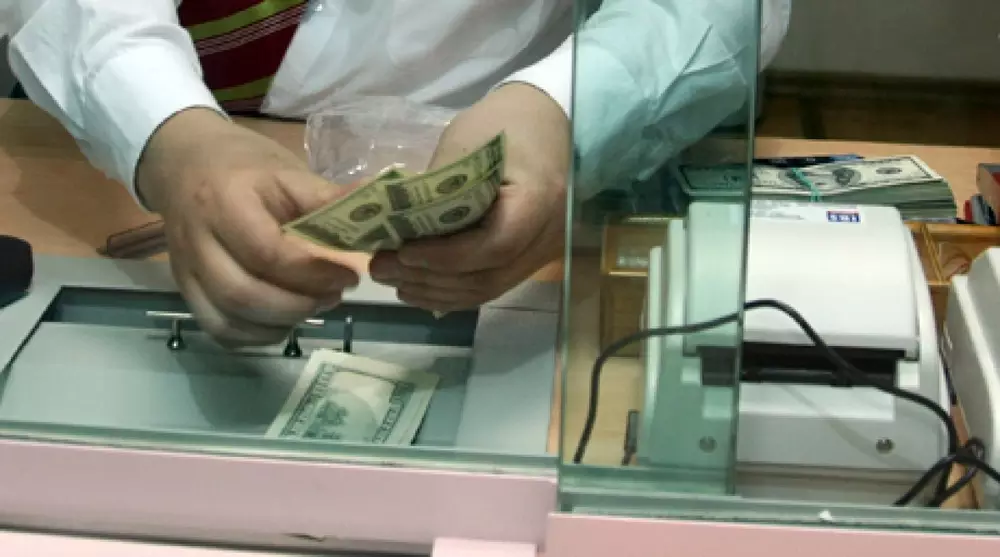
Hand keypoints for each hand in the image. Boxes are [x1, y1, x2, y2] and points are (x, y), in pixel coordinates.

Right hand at [137, 108, 358, 345]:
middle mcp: (197, 241)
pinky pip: (218, 329)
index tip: (349, 274)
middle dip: (299, 305)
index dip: (313, 273)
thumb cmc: (244, 165)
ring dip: (280, 324)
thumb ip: (327, 199)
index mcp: (224, 202)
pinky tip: (286, 319)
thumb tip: (379, 213)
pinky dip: (256, 335)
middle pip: (243, 295)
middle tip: (336, 294)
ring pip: (228, 320)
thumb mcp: (288, 171)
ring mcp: (185, 271)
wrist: (185, 163)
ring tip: (315, 305)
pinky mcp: (185, 290)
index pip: (267, 253)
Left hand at [368, 83, 568, 310]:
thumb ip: (434, 190)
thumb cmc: (503, 124)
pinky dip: (451, 291)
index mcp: (539, 200)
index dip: (445, 256)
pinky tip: (417, 285)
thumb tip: (390, 229)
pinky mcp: (528, 259)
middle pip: (487, 277)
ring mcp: (541, 253)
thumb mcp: (464, 143)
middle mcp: (548, 236)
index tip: (402, 251)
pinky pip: (490, 285)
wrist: (544, 123)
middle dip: (429, 278)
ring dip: (435, 290)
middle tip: (381, 268)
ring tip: (392, 278)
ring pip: (486, 289)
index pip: (495, 246)